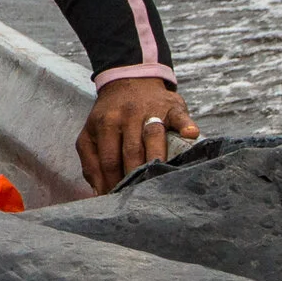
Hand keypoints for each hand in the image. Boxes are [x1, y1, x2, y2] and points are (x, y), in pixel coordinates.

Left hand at [79, 77, 199, 193]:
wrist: (129, 80)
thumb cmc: (109, 115)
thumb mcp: (90, 134)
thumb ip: (90, 162)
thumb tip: (98, 193)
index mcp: (105, 124)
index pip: (108, 160)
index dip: (112, 183)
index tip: (116, 201)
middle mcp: (127, 116)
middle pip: (131, 151)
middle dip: (134, 176)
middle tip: (138, 198)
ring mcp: (150, 110)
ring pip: (153, 136)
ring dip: (156, 158)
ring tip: (158, 178)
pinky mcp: (172, 106)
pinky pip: (180, 116)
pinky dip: (185, 125)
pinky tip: (191, 134)